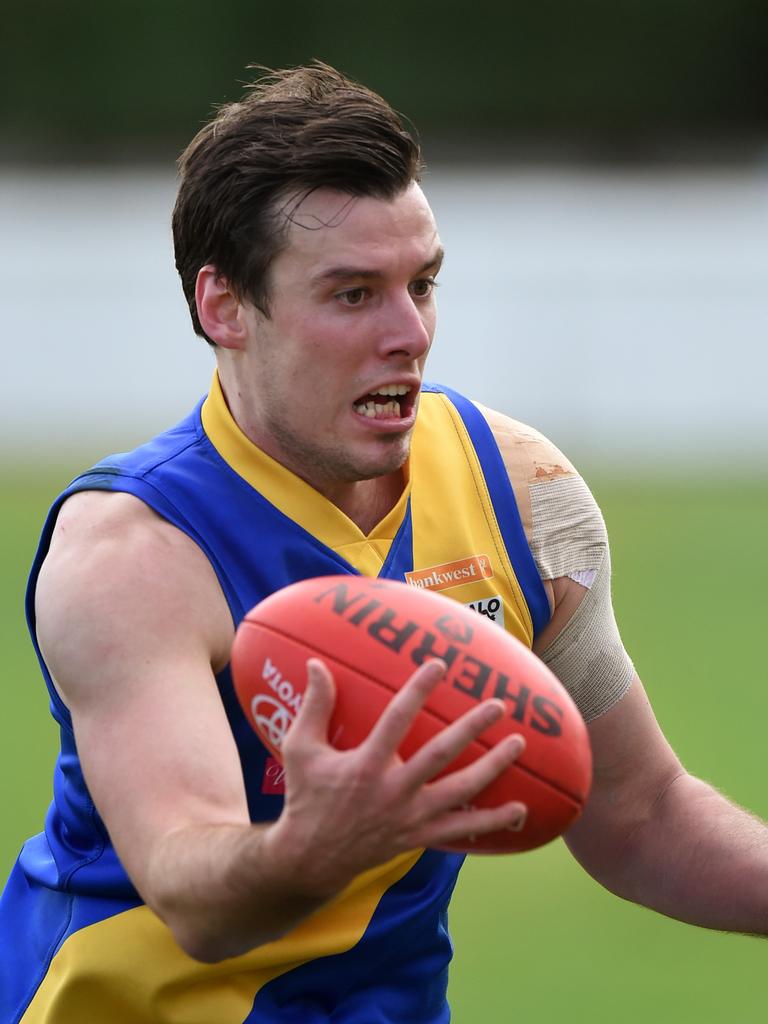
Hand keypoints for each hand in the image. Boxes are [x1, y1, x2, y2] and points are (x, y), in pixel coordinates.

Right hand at [262, 657, 526, 898]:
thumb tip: (317, 664)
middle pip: (441, 754)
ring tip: (519, 744)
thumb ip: (314, 706)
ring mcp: (411, 817)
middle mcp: (393, 791)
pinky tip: (521, 810)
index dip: (419, 689)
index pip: (397, 719)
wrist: (311, 858)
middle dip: (472, 728)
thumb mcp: (300, 749)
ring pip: (461, 792)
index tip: (439, 665)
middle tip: (498, 704)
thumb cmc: (307, 796)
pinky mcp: (420, 837)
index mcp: (365, 765)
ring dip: (493, 768)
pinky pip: (463, 831)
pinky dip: (493, 822)